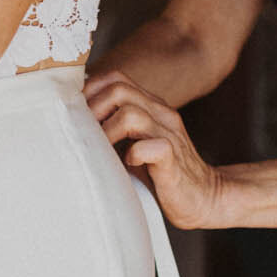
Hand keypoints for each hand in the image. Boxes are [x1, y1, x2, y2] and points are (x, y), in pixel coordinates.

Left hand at [86, 70, 226, 228]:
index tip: (74, 114)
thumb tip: (73, 124)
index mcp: (150, 107)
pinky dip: (134, 154)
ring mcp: (170, 134)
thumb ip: (115, 128)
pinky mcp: (174, 160)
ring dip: (108, 132)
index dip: (90, 91)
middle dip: (93, 109)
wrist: (203, 197)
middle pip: (119, 89)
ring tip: (102, 152)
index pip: (116, 79)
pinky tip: (129, 165)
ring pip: (132, 114)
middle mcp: (161, 114)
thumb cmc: (160, 174)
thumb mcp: (134, 143)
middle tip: (83, 134)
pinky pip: (153, 146)